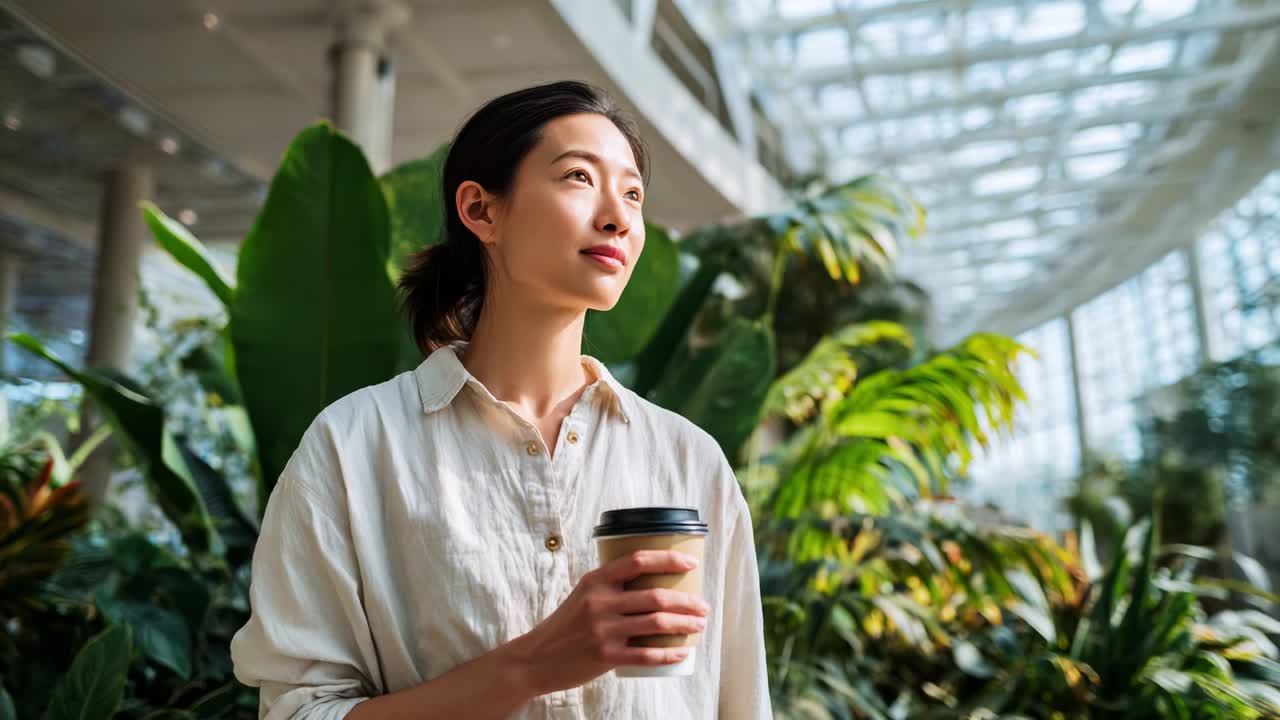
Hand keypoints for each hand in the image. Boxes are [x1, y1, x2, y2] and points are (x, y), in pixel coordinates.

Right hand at [505, 549, 709, 695]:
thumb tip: (654, 579)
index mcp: (596, 580)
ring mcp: (602, 630)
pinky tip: (682, 653)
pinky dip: (668, 654)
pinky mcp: (605, 656)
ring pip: (656, 624)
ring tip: (699, 626)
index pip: (638, 560)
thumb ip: (611, 586)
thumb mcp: (583, 595)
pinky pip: (646, 655)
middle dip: (687, 601)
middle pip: (655, 595)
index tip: (691, 565)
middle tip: (703, 607)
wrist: (536, 658)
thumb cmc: (566, 624)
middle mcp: (599, 602)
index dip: (669, 559)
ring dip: (685, 625)